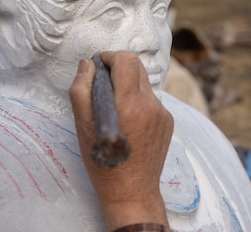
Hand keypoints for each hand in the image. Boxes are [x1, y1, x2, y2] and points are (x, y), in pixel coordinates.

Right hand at [69, 51, 173, 230]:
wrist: (132, 192)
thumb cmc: (103, 162)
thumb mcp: (83, 126)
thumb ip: (81, 89)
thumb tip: (87, 65)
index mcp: (130, 102)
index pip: (126, 60)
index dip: (110, 57)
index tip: (98, 68)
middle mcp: (150, 104)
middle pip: (137, 67)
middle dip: (119, 69)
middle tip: (103, 85)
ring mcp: (162, 113)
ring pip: (143, 84)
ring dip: (128, 87)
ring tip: (115, 110)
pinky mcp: (168, 122)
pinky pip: (151, 101)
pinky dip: (138, 102)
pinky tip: (129, 124)